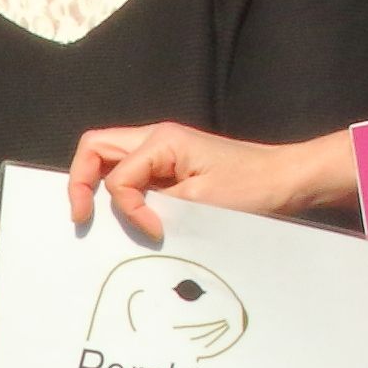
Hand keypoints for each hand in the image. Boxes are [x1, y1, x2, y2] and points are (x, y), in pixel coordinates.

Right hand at [65, 121, 362, 238]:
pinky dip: (123, 193)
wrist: (287, 181)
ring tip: (100, 217)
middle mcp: (156, 137)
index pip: (116, 174)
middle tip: (82, 217)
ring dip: (98, 185)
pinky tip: (132, 216)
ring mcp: (163, 150)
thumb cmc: (252, 188)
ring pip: (109, 158)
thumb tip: (124, 218)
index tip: (155, 229)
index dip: (126, 207)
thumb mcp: (200, 202)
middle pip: (95, 147)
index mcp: (162, 140)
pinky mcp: (173, 165)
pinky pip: (132, 173)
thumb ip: (154, 205)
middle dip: (80, 181)